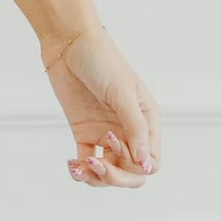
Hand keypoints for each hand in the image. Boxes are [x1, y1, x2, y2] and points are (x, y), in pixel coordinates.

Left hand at [43, 25, 159, 188]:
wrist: (69, 43)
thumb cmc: (102, 60)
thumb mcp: (122, 93)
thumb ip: (135, 129)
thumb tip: (147, 164)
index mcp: (147, 122)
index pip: (151, 162)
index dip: (136, 165)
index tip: (114, 144)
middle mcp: (129, 131)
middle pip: (132, 172)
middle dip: (116, 177)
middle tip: (96, 165)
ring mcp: (106, 134)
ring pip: (110, 172)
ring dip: (97, 177)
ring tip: (80, 167)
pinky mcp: (84, 133)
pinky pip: (87, 163)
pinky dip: (81, 171)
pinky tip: (72, 166)